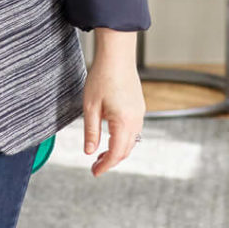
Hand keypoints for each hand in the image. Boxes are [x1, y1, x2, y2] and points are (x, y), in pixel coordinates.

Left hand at [83, 28, 143, 176]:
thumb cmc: (102, 77)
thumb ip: (91, 132)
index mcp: (124, 123)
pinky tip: (111, 136)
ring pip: (131, 140)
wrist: (117, 55)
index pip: (116, 153)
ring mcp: (139, 112)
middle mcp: (136, 120)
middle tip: (96, 165)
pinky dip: (123, 138)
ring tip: (101, 153)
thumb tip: (89, 151)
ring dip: (118, 150)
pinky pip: (134, 129)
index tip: (95, 172)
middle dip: (112, 160)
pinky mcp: (138, 106)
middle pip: (126, 150)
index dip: (105, 165)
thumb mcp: (90, 107)